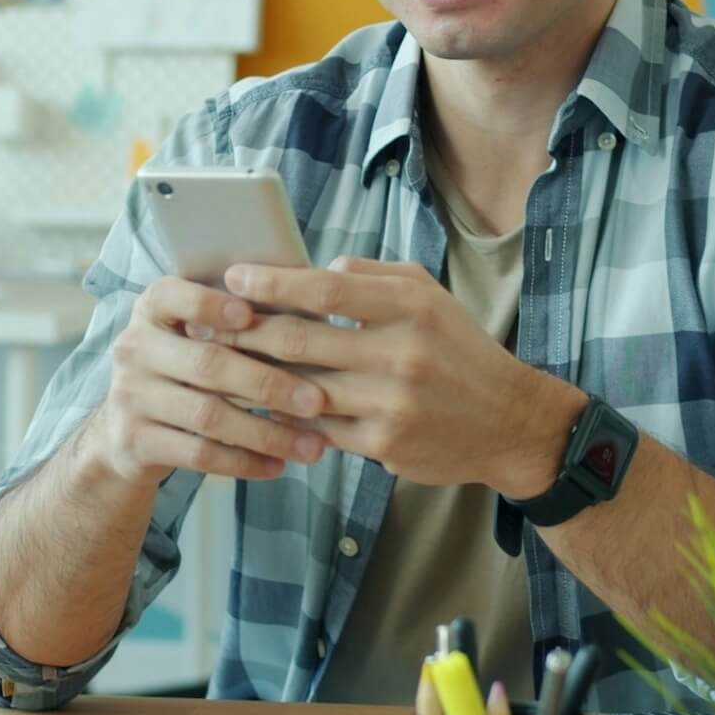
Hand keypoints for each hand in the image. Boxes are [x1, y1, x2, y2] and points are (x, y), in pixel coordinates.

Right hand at [87, 275, 328, 488]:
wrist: (127, 431)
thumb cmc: (187, 368)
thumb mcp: (195, 335)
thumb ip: (237, 321)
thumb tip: (315, 318)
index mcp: (152, 309)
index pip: (172, 296)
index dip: (210, 305)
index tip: (250, 314)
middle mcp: (134, 348)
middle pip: (207, 363)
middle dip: (268, 383)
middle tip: (317, 400)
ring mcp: (130, 396)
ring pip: (208, 416)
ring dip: (267, 433)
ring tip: (313, 446)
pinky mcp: (135, 441)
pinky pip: (199, 454)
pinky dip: (244, 462)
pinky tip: (278, 466)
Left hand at [190, 257, 585, 494]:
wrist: (509, 421)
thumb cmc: (459, 349)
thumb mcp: (429, 295)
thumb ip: (371, 275)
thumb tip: (313, 269)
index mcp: (410, 305)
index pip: (324, 286)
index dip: (271, 281)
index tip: (233, 277)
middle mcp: (402, 352)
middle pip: (299, 339)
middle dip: (243, 331)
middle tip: (206, 324)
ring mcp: (392, 403)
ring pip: (299, 389)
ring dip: (252, 378)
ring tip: (217, 365)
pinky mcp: (384, 445)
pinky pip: (318, 429)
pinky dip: (284, 417)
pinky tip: (257, 407)